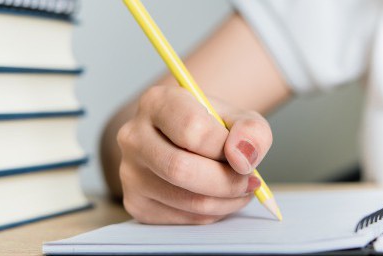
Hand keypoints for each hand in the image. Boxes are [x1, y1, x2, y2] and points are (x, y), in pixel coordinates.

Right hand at [116, 85, 272, 223]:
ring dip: (227, 200)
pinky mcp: (137, 204)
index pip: (193, 129)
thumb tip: (242, 159)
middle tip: (250, 181)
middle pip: (182, 169)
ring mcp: (130, 173)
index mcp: (156, 102)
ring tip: (241, 188)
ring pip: (188, 200)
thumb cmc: (213, 127)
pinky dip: (214, 213)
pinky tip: (219, 197)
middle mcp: (133, 136)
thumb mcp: (240, 117)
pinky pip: (185, 219)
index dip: (228, 147)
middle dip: (227, 181)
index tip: (243, 154)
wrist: (186, 141)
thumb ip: (251, 130)